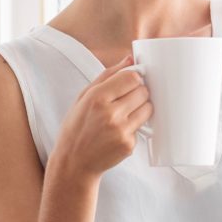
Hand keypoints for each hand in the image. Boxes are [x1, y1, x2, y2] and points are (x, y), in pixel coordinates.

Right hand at [51, 54, 152, 178]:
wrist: (73, 163)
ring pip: (148, 108)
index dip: (134, 79)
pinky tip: (118, 132)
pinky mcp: (128, 144)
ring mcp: (121, 130)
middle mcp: (110, 113)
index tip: (130, 84)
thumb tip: (130, 59)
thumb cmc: (77, 127)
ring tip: (124, 115)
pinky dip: (134, 128)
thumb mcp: (84, 97)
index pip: (132, 78)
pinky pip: (142, 128)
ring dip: (141, 109)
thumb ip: (107, 75)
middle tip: (127, 101)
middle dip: (138, 93)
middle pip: (143, 92)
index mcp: (97, 97)